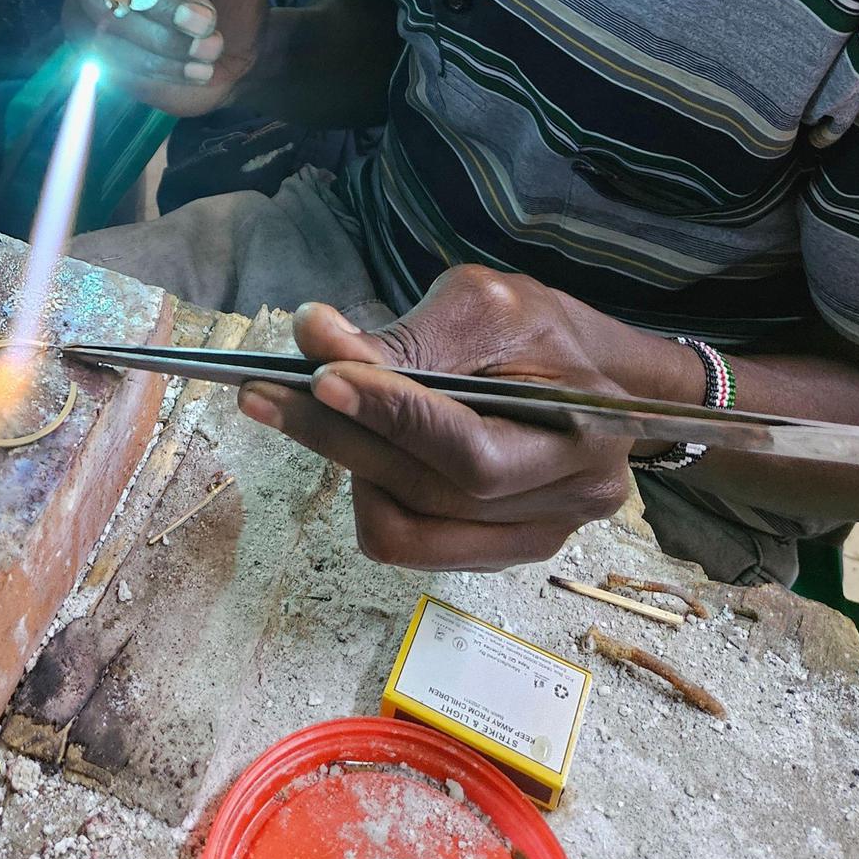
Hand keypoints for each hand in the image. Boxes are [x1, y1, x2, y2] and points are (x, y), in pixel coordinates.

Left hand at [237, 266, 688, 569]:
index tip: (317, 377)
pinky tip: (364, 446)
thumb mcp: (483, 306)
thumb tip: (315, 335)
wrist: (598, 377)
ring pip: (406, 530)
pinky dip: (372, 494)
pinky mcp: (499, 553)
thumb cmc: (542, 331)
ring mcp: (535, 537)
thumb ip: (405, 333)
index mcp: (583, 429)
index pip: (467, 444)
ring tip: (319, 412)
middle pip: (425, 491)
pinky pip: (409, 544)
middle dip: (335, 436)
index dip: (388, 413)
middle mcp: (567, 500)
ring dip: (347, 467)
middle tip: (260, 391)